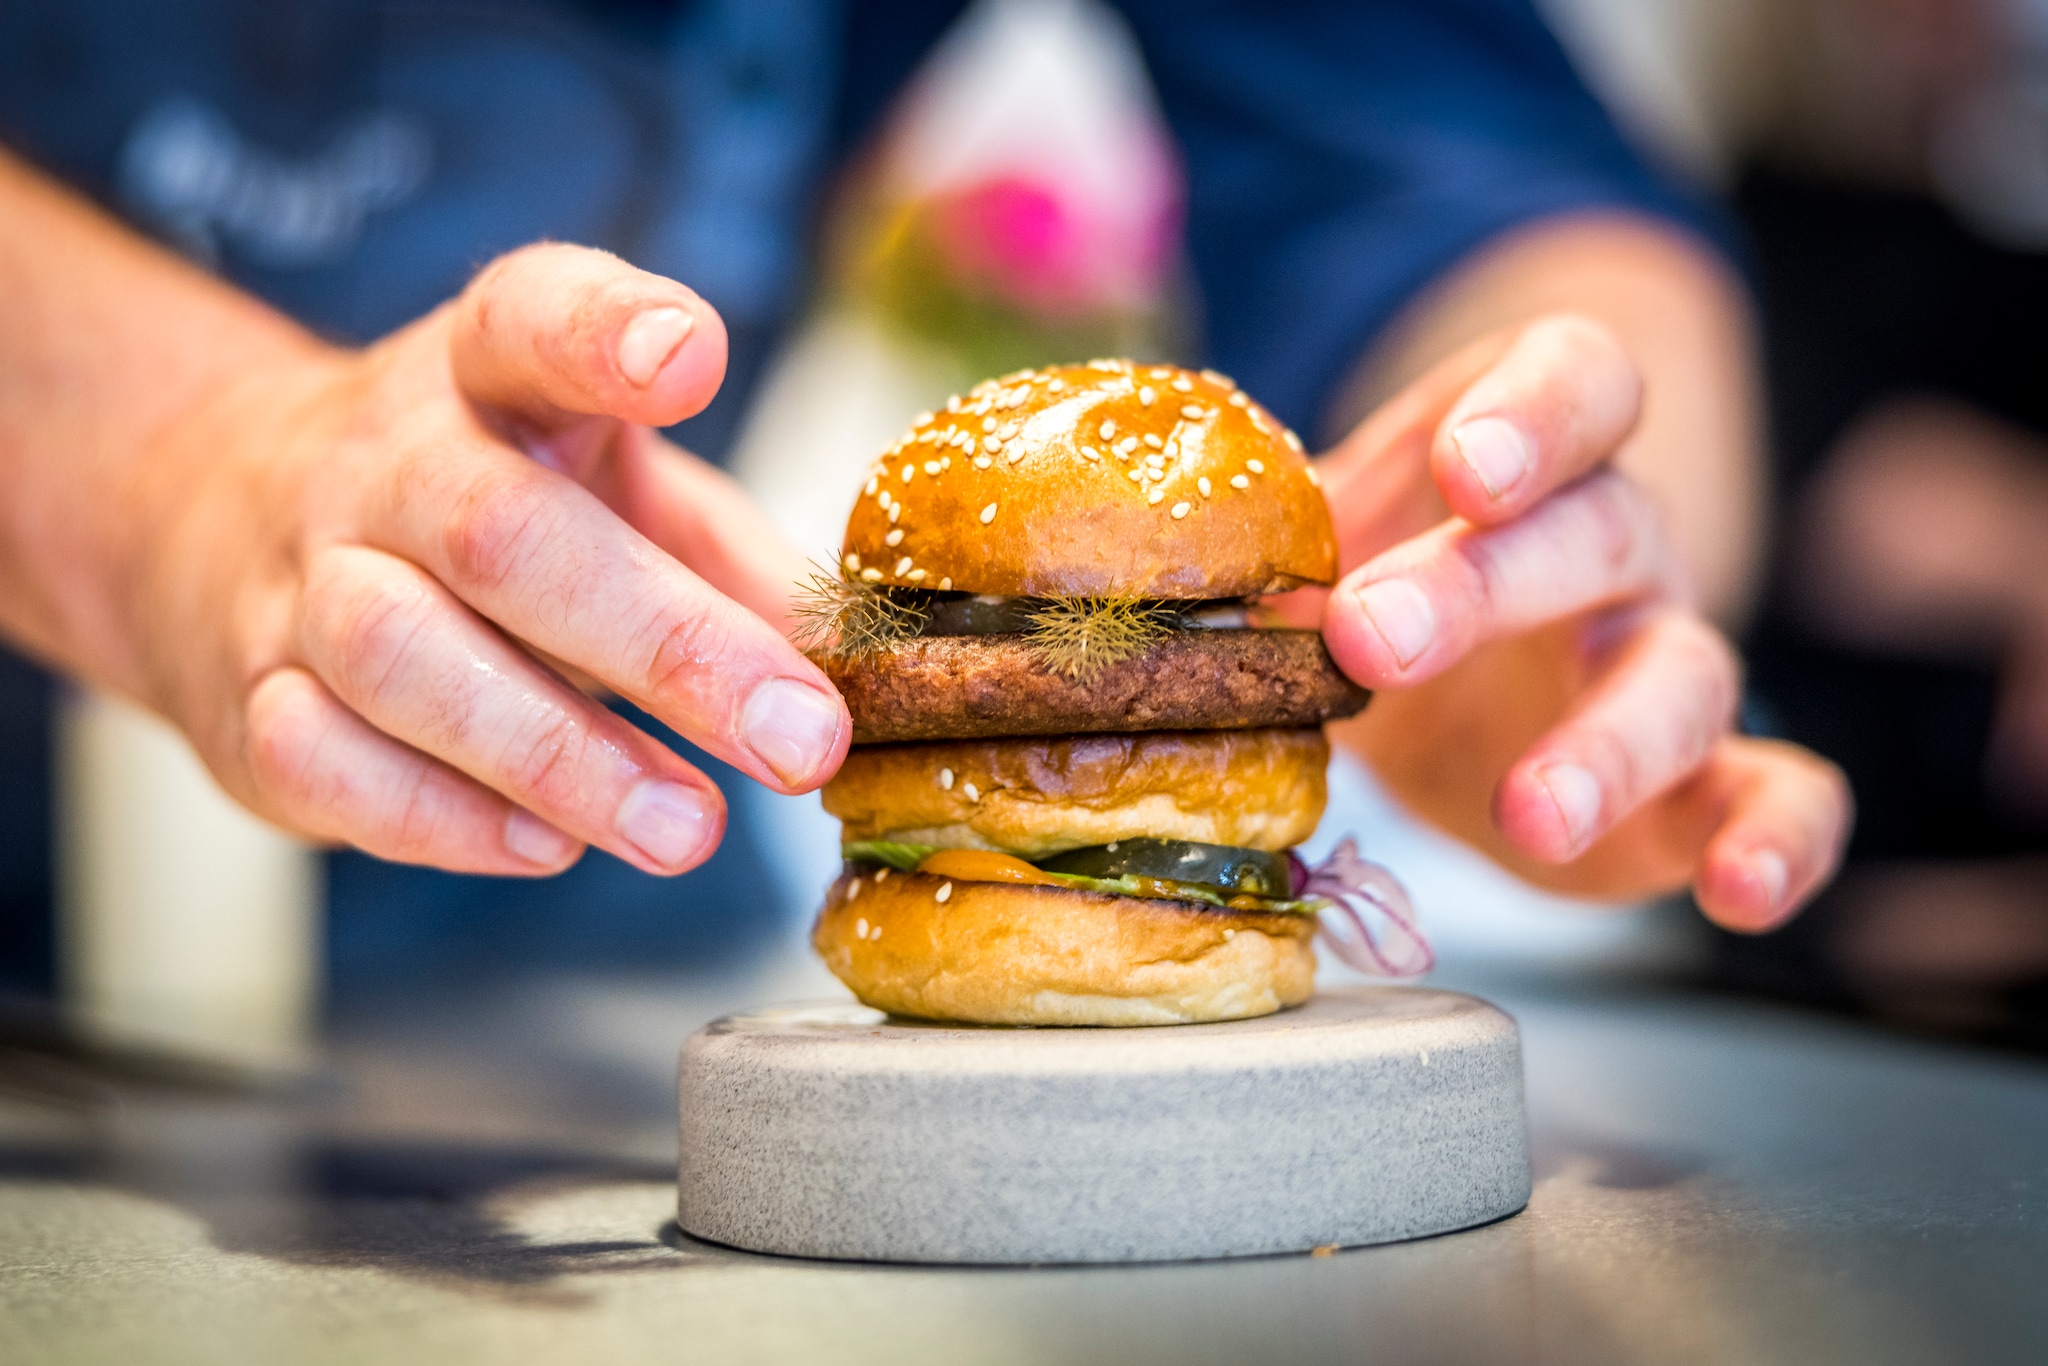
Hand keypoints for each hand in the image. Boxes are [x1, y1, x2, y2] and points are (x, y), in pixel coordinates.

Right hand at [130, 244, 848, 875]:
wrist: (224, 520)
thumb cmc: (494, 508)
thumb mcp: (622, 490)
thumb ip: (734, 565)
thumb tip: (852, 668)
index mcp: (487, 374)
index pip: (530, 315)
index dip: (604, 328)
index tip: (690, 356)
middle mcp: (381, 461)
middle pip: (499, 533)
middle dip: (666, 643)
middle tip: (799, 738)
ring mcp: (299, 580)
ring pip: (402, 657)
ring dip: (563, 755)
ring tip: (690, 829)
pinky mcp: (248, 701)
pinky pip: (324, 762)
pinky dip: (443, 817)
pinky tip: (548, 845)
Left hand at [1305, 315, 1850, 931]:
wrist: (1430, 679)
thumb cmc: (1367, 581)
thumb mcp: (1309, 546)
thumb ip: (1266, 550)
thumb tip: (1168, 591)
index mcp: (1524, 455)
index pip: (1577, 378)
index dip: (1534, 411)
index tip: (1461, 468)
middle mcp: (1613, 545)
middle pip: (1591, 534)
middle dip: (1487, 585)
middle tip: (1371, 639)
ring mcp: (1664, 660)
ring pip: (1681, 678)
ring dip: (1610, 745)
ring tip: (1529, 812)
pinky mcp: (1698, 783)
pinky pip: (1785, 795)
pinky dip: (1781, 843)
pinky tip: (1740, 898)